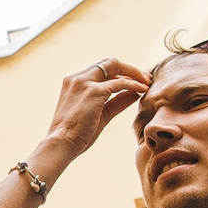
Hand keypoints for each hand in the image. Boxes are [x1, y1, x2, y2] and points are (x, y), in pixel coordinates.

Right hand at [31, 59, 150, 177]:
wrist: (60, 145)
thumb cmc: (76, 135)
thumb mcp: (99, 115)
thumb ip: (116, 102)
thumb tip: (135, 94)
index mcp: (74, 82)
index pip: (101, 69)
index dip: (120, 73)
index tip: (134, 81)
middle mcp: (78, 77)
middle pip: (109, 63)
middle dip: (129, 69)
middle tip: (145, 78)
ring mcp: (84, 82)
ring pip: (115, 66)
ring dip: (134, 73)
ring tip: (148, 83)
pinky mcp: (94, 91)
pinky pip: (120, 83)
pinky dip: (133, 84)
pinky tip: (143, 89)